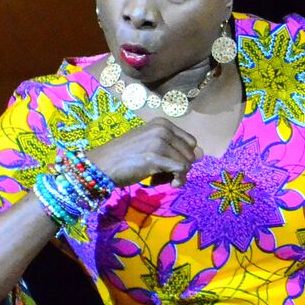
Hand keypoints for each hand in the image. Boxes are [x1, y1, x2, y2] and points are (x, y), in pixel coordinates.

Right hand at [85, 117, 199, 187]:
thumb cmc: (124, 157)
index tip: (166, 164)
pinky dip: (175, 181)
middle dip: (179, 168)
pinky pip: (180, 171)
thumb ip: (175, 148)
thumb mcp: (152, 147)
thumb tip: (202, 154)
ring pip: (187, 164)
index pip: (191, 142)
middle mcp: (162, 129)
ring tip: (156, 177)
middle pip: (190, 154)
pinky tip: (156, 181)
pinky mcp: (155, 157)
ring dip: (175, 176)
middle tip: (160, 173)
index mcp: (162, 123)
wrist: (102, 164)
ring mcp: (159, 142)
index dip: (182, 157)